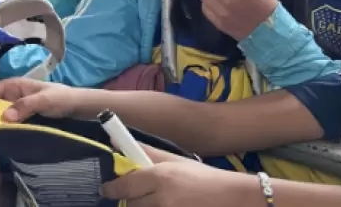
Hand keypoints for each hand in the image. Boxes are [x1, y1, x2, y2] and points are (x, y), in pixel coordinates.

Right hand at [0, 78, 78, 121]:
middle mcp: (11, 96)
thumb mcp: (44, 100)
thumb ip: (25, 106)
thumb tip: (4, 117)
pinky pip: (8, 123)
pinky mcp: (22, 119)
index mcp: (14, 85)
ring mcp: (16, 108)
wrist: (78, 107)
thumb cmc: (60, 98)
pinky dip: (2, 129)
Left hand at [100, 158, 259, 206]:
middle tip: (137, 194)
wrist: (234, 198)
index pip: (124, 186)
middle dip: (130, 199)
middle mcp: (162, 198)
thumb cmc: (204, 177)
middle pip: (130, 203)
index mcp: (160, 177)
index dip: (112, 189)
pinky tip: (166, 204)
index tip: (106, 190)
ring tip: (157, 199)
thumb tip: (115, 141)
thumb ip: (146, 152)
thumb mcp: (175, 160)